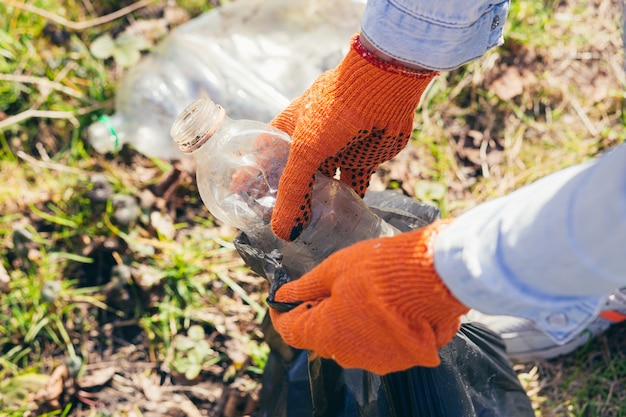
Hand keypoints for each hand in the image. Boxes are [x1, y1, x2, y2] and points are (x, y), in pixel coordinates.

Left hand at [269, 219, 468, 374]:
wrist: (432, 278)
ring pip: (351, 342)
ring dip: (347, 322)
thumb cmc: (380, 271)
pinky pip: (378, 345)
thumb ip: (305, 286)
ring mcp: (377, 361)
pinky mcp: (402, 359)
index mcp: (325, 335)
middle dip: (317, 314)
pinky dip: (374, 330)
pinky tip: (382, 306)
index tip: (281, 300)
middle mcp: (348, 356)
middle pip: (321, 337)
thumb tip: (282, 294)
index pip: (290, 330)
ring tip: (358, 294)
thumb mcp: (334, 269)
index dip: (281, 313)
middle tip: (324, 288)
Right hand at [270, 33, 437, 240]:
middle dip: (289, 201)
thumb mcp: (306, 151)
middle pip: (296, 177)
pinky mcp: (362, 158)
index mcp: (289, 130)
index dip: (253, 179)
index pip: (264, 158)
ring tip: (310, 232)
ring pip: (325, 185)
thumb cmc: (335, 110)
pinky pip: (354, 186)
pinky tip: (345, 223)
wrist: (382, 89)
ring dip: (319, 205)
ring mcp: (337, 150)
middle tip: (280, 227)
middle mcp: (311, 140)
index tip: (243, 202)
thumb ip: (293, 192)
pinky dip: (350, 203)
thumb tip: (282, 232)